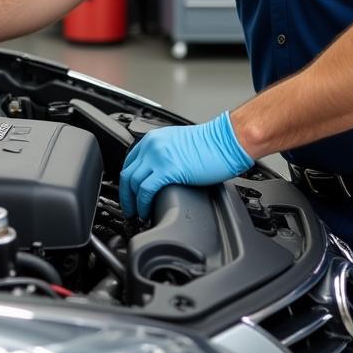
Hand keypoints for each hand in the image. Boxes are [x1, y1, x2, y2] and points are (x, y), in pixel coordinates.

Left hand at [119, 111, 253, 219]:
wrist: (226, 141)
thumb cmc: (211, 144)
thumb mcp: (178, 144)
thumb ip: (164, 155)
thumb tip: (158, 173)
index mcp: (154, 139)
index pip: (130, 161)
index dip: (127, 180)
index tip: (129, 192)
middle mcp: (152, 145)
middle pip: (128, 173)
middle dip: (125, 194)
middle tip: (129, 208)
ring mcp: (159, 157)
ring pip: (133, 182)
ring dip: (132, 202)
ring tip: (137, 213)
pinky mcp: (169, 170)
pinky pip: (146, 190)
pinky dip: (142, 204)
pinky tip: (146, 212)